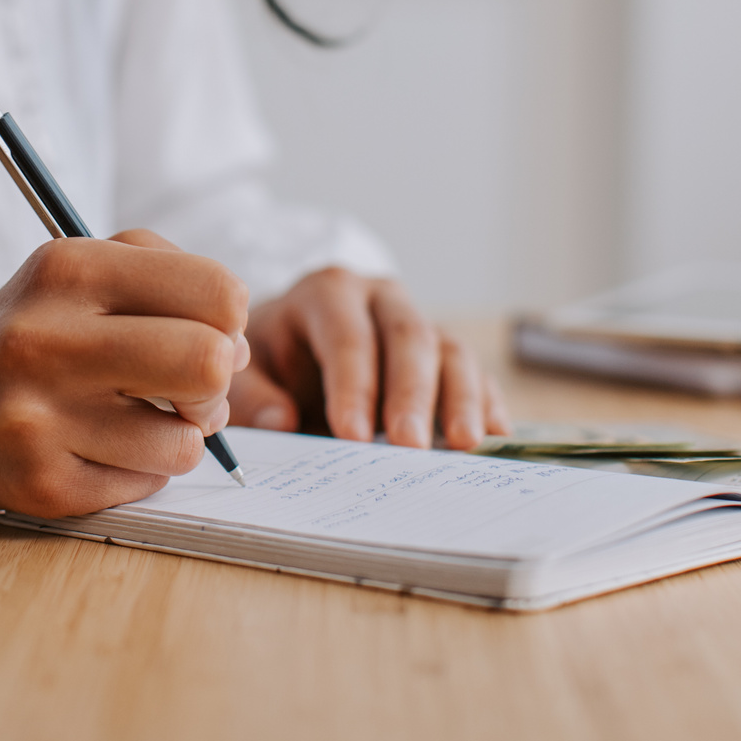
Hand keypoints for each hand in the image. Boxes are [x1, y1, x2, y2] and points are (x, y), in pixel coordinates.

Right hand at [0, 230, 248, 517]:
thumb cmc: (27, 330)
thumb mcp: (78, 267)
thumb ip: (166, 276)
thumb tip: (236, 345)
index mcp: (68, 269)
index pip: (215, 291)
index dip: (229, 318)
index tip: (206, 329)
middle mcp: (47, 340)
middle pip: (208, 364)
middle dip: (217, 382)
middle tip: (192, 387)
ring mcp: (39, 419)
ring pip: (184, 442)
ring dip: (180, 436)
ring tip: (141, 420)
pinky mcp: (41, 484)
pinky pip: (145, 486)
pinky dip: (139, 470)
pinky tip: (98, 448)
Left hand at [227, 268, 509, 450]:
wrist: (294, 341)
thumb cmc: (271, 357)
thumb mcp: (247, 370)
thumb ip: (254, 396)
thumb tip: (281, 423)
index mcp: (328, 292)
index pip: (347, 335)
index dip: (353, 386)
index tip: (352, 436)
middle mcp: (381, 299)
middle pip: (409, 337)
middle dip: (411, 394)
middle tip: (409, 447)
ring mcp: (419, 321)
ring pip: (451, 351)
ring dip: (461, 399)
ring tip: (463, 445)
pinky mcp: (446, 353)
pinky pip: (476, 372)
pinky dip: (487, 403)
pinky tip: (493, 438)